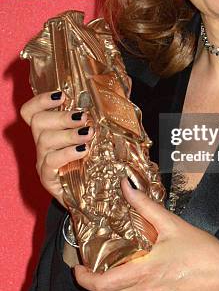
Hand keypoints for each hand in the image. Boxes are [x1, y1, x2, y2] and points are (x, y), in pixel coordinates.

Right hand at [20, 91, 93, 207]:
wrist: (91, 195)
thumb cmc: (93, 161)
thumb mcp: (94, 137)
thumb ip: (96, 119)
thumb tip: (114, 95)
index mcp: (50, 129)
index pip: (31, 111)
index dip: (41, 100)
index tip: (61, 95)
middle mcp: (42, 143)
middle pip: (39, 121)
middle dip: (62, 116)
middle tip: (84, 117)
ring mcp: (43, 160)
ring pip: (45, 139)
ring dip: (68, 134)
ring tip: (89, 134)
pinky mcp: (47, 177)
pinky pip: (51, 161)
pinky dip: (67, 153)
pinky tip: (83, 150)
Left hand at [74, 177, 218, 290]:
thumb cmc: (202, 252)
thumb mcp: (172, 224)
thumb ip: (145, 206)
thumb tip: (127, 187)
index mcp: (143, 272)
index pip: (101, 285)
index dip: (84, 278)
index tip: (80, 268)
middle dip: (94, 289)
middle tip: (96, 273)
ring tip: (120, 276)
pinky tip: (143, 283)